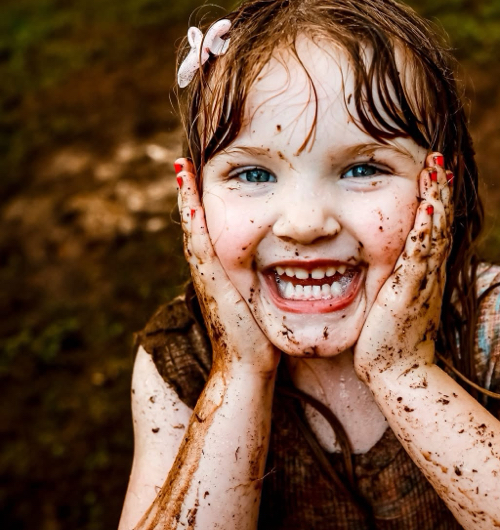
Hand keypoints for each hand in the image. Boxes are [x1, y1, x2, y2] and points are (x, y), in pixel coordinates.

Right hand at [175, 160, 278, 374]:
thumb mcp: (261, 299)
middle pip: (195, 222)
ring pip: (193, 229)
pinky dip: (194, 222)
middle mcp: (208, 269)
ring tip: (181, 168)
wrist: (246, 367)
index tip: (199, 172)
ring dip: (186, 199)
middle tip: (182, 161)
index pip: (208, 227)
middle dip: (188, 192)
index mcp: (219, 270)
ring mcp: (206, 275)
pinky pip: (201, 246)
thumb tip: (289, 266)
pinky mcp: (211, 282)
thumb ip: (266, 280)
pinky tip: (193, 201)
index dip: (202, 201)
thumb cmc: (259, 337)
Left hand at [353, 153, 453, 382]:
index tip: (433, 167)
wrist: (398, 373)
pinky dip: (426, 228)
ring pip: (434, 230)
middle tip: (439, 156)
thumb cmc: (389, 339)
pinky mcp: (410, 291)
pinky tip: (428, 206)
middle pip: (440, 220)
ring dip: (437, 197)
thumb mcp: (392, 299)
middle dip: (440, 187)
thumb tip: (379, 260)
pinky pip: (422, 253)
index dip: (435, 195)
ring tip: (437, 167)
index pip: (432, 224)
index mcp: (423, 270)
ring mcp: (423, 279)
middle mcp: (428, 270)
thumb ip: (392, 277)